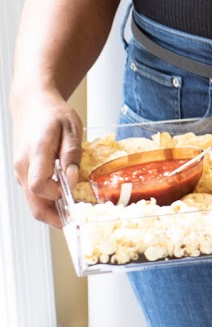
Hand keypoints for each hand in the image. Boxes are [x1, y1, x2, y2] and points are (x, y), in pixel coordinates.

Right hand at [9, 90, 82, 228]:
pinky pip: (33, 193)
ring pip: (33, 201)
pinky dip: (47, 200)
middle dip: (54, 218)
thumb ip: (72, 155)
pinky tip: (64, 197)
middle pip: (34, 203)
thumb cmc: (53, 113)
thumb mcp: (71, 128)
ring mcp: (20, 171)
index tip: (73, 193)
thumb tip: (72, 180)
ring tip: (74, 211)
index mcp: (35, 153)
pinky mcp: (22, 172)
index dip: (56, 195)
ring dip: (52, 210)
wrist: (31, 104)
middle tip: (75, 223)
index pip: (38, 186)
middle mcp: (22, 166)